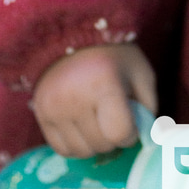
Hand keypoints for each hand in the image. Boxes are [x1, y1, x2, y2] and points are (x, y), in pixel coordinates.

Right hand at [32, 43, 157, 157]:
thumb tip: (146, 139)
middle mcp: (75, 98)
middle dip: (114, 138)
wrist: (73, 36)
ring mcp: (54, 108)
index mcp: (104, 84)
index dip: (131, 133)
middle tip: (114, 117)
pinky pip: (62, 150)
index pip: (119, 132)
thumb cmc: (114, 56)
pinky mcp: (41, 114)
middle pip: (102, 145)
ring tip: (98, 119)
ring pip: (82, 152)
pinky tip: (83, 126)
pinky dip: (77, 144)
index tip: (131, 121)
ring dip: (95, 143)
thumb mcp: (141, 73)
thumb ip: (148, 107)